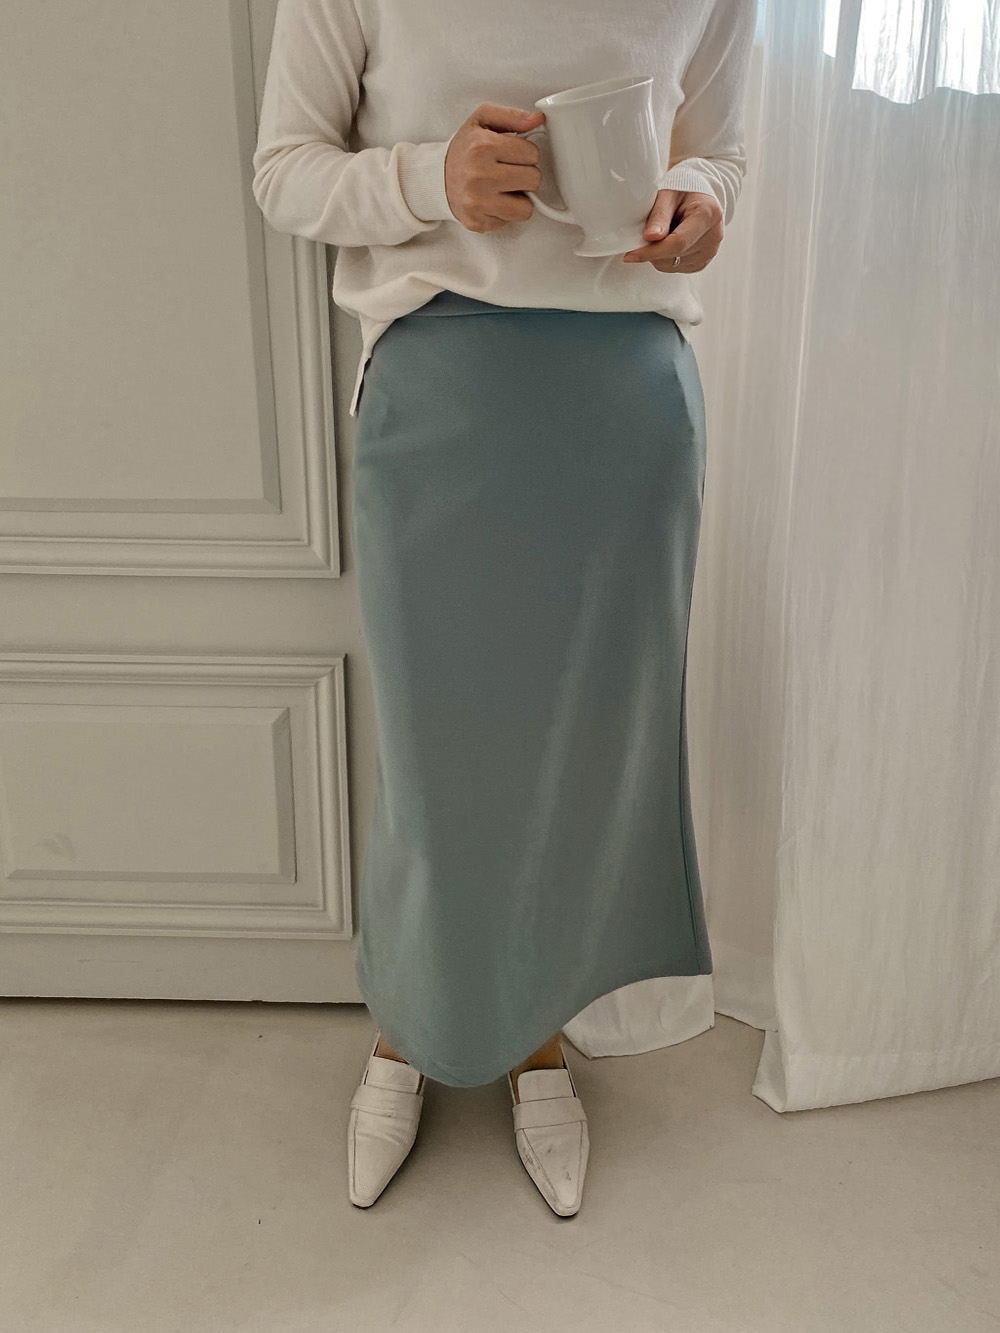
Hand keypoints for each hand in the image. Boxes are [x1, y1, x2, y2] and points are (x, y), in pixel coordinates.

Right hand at [444, 104, 544, 233]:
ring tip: (505, 188)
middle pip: (533, 180)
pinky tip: (494, 200)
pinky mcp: (477, 222)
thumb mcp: (483, 120)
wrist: (437, 177)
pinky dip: (507, 212)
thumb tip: (538, 119)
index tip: (513, 155)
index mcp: (482, 146)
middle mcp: (479, 175)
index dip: (527, 154)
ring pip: (526, 208)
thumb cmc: (464, 150)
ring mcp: (477, 202)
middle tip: (510, 172)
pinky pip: (511, 221)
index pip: (532, 154)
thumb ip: (512, 116)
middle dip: (526, 175)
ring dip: (520, 198)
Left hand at [622, 189, 723, 271]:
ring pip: (672, 264)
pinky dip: (666, 257)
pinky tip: (670, 240)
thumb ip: (659, 215)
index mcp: (708, 215)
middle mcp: (714, 236)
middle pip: (673, 255)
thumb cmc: (684, 190)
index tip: (631, 254)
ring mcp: (710, 252)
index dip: (651, 251)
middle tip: (649, 230)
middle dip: (652, 249)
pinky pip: (676, 267)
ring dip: (659, 253)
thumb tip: (650, 237)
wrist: (699, 195)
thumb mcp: (668, 194)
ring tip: (666, 231)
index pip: (677, 243)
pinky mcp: (703, 262)